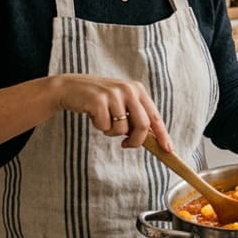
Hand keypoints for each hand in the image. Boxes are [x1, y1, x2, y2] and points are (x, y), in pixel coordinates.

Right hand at [52, 74, 173, 151]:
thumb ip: (135, 116)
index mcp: (138, 90)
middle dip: (136, 141)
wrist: (69, 88)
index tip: (168, 149)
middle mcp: (129, 90)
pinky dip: (100, 127)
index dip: (162, 134)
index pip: (155, 116)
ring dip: (112, 132)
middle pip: (143, 125)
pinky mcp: (99, 100)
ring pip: (122, 129)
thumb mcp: (120, 103)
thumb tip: (151, 139)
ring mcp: (114, 94)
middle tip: (126, 145)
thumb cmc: (98, 100)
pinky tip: (93, 115)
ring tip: (103, 120)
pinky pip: (105, 126)